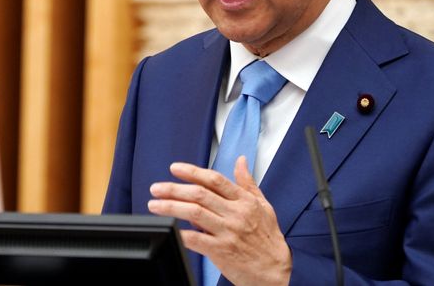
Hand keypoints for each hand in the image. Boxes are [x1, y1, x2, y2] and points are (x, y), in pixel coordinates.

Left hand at [148, 157, 290, 285]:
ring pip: (194, 213)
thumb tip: (241, 161)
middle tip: (156, 188)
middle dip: (174, 189)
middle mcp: (235, 214)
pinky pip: (196, 239)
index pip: (214, 180)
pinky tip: (169, 228)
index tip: (175, 168)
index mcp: (244, 201)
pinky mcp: (222, 251)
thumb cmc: (269, 240)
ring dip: (170, 207)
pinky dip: (180, 232)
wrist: (279, 272)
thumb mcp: (264, 206)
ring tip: (154, 204)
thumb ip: (248, 183)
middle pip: (199, 194)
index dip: (192, 172)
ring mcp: (228, 232)